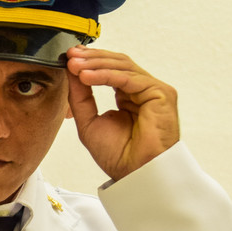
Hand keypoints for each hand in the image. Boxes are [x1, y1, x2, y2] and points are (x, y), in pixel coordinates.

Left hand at [66, 46, 179, 180]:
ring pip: (124, 67)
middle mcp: (143, 91)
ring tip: (74, 66)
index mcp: (128, 97)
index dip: (90, 62)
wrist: (134, 174)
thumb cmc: (118, 156)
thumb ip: (80, 96)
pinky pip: (130, 78)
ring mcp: (154, 91)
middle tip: (71, 56)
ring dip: (96, 64)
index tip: (69, 58)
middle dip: (92, 58)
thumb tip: (71, 71)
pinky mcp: (162, 94)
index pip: (110, 70)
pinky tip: (87, 77)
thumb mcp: (88, 121)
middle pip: (118, 63)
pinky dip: (106, 75)